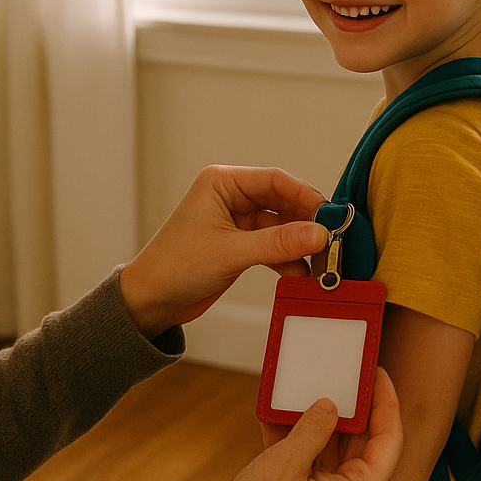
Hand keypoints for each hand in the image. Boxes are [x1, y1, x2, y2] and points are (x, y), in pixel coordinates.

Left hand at [120, 165, 329, 337]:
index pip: (275, 180)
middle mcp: (231, 198)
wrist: (150, 301)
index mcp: (221, 183)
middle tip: (331, 240)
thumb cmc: (173, 267)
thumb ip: (277, 243)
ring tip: (320, 261)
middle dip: (306, 223)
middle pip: (283, 202)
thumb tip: (318, 234)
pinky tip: (301, 273)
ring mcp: (237, 222)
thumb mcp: (229, 253)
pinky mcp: (240, 245)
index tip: (330, 216)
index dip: (305, 196)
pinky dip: (288, 259)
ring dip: (299, 244)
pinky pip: (274, 246)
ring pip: (281, 227)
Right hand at [197, 368, 401, 480]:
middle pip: (363, 448)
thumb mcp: (286, 463)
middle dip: (351, 412)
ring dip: (321, 427)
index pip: (388, 440)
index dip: (386, 403)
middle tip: (344, 378)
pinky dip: (302, 446)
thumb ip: (313, 428)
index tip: (377, 375)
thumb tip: (330, 406)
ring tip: (310, 391)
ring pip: (335, 458)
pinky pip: (313, 470)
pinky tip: (283, 418)